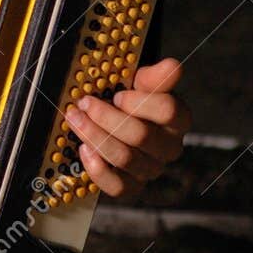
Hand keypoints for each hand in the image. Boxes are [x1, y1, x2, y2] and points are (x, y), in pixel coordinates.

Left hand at [64, 57, 190, 201]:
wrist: (120, 123)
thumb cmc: (131, 102)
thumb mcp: (141, 84)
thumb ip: (154, 77)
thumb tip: (172, 66)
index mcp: (176, 120)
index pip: (168, 110)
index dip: (138, 102)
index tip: (117, 94)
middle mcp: (168, 148)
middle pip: (141, 135)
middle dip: (106, 117)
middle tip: (84, 103)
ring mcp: (151, 169)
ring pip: (124, 158)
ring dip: (94, 136)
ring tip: (75, 120)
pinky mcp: (132, 186)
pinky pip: (118, 186)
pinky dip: (97, 169)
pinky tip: (83, 150)